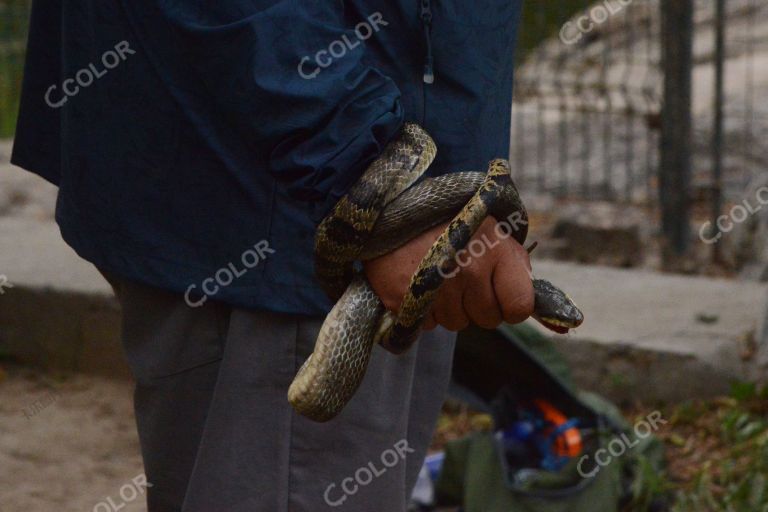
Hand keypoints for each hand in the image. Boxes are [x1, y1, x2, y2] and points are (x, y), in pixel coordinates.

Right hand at [363, 217, 534, 330]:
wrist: (395, 209)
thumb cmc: (455, 225)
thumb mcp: (496, 237)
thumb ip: (522, 274)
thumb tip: (565, 327)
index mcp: (496, 251)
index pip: (519, 308)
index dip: (509, 305)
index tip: (497, 291)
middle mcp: (468, 269)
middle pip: (485, 320)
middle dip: (476, 305)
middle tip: (461, 276)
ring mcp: (435, 285)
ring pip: (454, 323)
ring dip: (448, 307)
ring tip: (437, 275)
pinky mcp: (403, 297)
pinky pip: (426, 324)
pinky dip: (422, 309)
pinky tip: (418, 282)